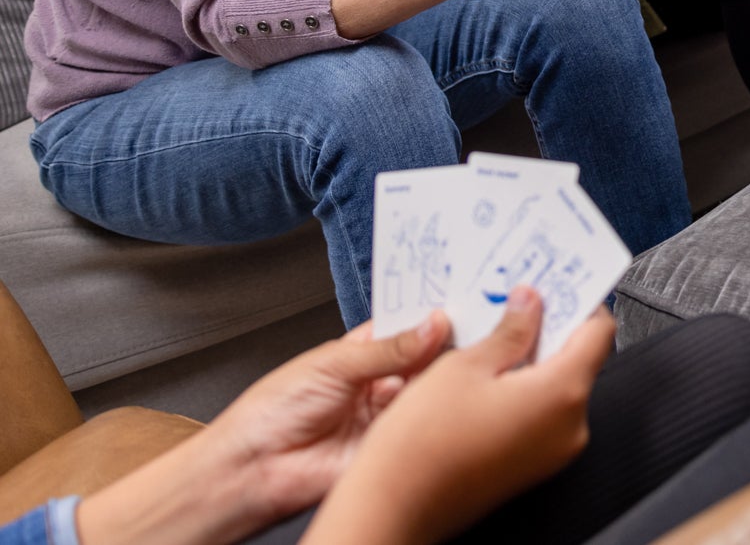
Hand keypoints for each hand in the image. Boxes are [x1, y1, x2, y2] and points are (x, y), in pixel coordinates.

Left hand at [75, 317, 450, 544]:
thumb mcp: (334, 364)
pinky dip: (442, 410)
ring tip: (469, 352)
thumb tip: (435, 324)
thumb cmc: (271, 413)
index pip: (408, 325)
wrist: (253, 470)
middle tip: (478, 323)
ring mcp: (389, 414)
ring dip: (448, 375)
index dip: (434, 313)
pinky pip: (427, 425)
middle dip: (450, 340)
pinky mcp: (394, 445)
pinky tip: (453, 392)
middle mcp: (380, 381)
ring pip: (432, 388)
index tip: (465, 298)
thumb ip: (389, 348)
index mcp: (362, 351)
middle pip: (428, 356)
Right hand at [303, 290, 613, 544]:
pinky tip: (489, 379)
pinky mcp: (533, 468)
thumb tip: (531, 303)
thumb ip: (510, 330)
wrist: (393, 508)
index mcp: (562, 395)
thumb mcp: (465, 367)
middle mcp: (571, 428)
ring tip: (495, 339)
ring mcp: (554, 453)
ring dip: (534, 361)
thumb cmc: (422, 445)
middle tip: (519, 304)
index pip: (600, 333)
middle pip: (580, 360)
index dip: (580, 303)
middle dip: (551, 330)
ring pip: (559, 389)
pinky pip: (543, 416)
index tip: (557, 286)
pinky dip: (525, 392)